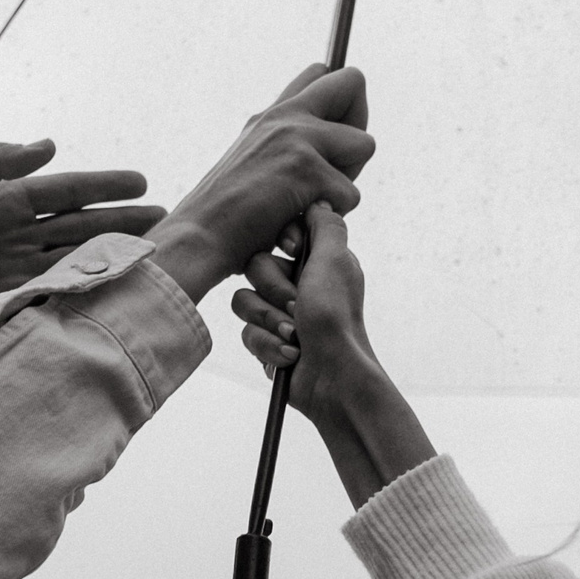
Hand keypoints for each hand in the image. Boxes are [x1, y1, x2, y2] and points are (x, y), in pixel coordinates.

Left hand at [0, 142, 164, 339]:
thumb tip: (48, 147)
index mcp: (4, 198)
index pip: (63, 189)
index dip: (101, 186)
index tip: (139, 181)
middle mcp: (17, 233)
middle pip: (79, 224)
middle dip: (120, 220)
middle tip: (163, 217)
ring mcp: (15, 268)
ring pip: (73, 257)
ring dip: (111, 253)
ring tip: (151, 248)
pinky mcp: (6, 299)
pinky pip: (51, 290)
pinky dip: (81, 286)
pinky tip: (112, 283)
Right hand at [145, 65, 373, 301]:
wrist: (199, 239)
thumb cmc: (227, 215)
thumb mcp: (253, 162)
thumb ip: (284, 146)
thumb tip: (330, 148)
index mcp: (271, 114)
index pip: (321, 73)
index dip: (341, 105)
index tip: (333, 140)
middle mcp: (285, 115)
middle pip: (353, 82)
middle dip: (356, 124)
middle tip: (334, 168)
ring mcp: (296, 138)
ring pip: (364, 145)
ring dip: (345, 182)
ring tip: (308, 202)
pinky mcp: (306, 169)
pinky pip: (351, 195)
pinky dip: (330, 217)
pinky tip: (298, 223)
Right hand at [232, 204, 435, 509]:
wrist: (332, 379)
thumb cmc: (336, 319)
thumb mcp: (336, 260)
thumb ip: (326, 224)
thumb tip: (318, 199)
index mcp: (318, 261)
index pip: (277, 236)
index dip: (279, 245)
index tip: (293, 254)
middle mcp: (299, 284)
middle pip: (254, 266)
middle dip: (272, 290)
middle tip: (297, 306)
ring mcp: (281, 314)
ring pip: (244, 300)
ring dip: (268, 321)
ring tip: (294, 337)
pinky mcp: (267, 341)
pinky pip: (245, 332)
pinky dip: (267, 345)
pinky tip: (289, 356)